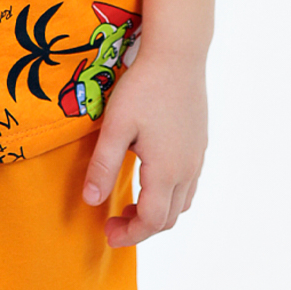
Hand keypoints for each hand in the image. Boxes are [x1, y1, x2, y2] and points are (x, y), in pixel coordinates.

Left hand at [81, 52, 207, 246]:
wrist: (177, 55)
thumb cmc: (143, 88)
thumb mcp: (115, 126)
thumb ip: (103, 165)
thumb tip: (91, 201)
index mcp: (166, 170)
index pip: (151, 221)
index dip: (129, 234)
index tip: (107, 233)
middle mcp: (187, 169)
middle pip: (168, 218)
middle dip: (141, 227)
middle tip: (114, 221)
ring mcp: (196, 156)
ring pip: (182, 202)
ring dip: (157, 212)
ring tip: (131, 202)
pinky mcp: (199, 142)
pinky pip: (189, 183)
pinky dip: (169, 194)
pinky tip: (151, 177)